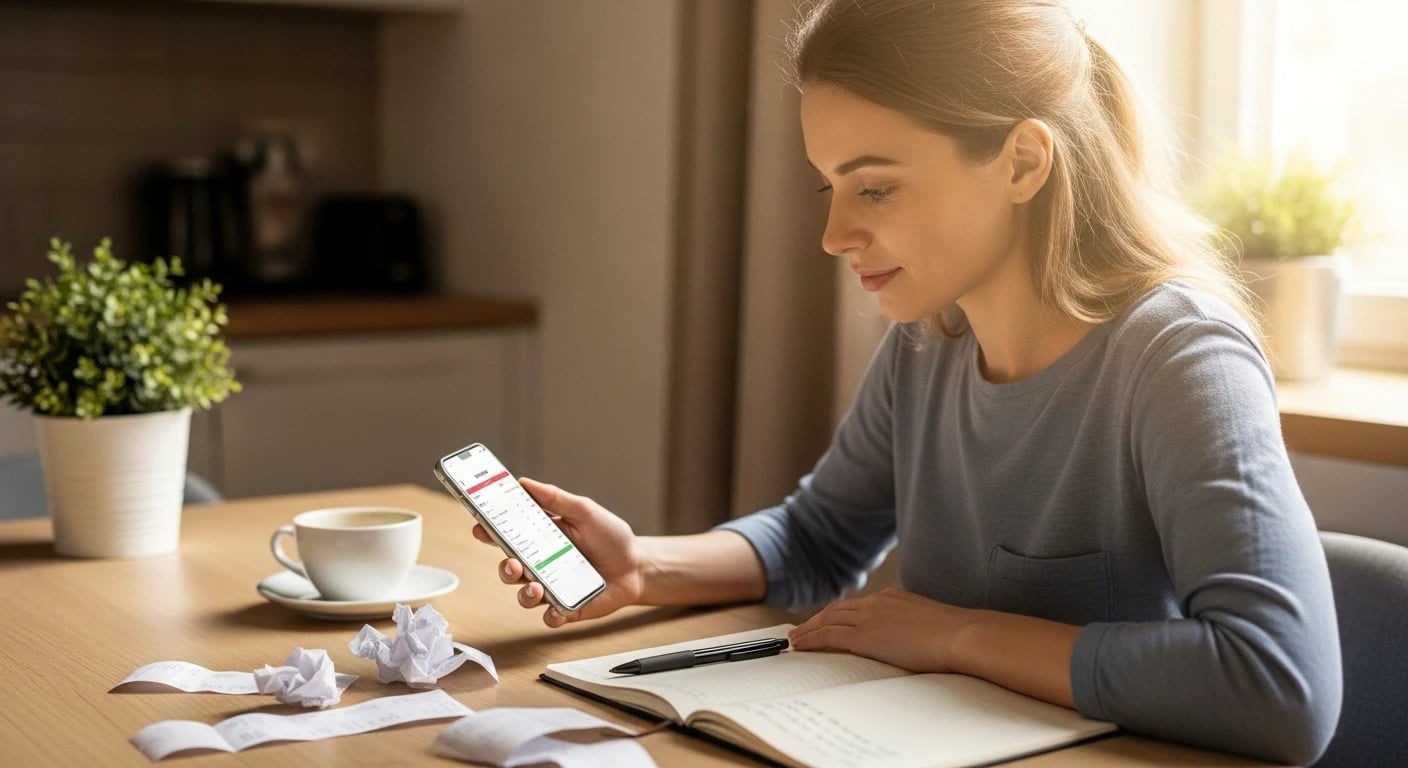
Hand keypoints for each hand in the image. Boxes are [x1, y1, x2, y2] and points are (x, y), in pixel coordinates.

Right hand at [473, 477, 644, 627]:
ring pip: (524, 595)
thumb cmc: (611, 537)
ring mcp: (552, 587)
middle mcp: (541, 564)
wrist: (637, 566)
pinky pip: (550, 616)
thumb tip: (524, 482)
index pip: (507, 535)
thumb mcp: (585, 511)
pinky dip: (550, 615)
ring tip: (536, 588)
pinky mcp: (566, 608)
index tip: (479, 526)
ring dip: (525, 594)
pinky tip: (557, 609)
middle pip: (509, 568)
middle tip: (513, 564)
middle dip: (505, 568)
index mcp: (541, 538)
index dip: (489, 531)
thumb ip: (556, 498)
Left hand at [788, 586, 971, 671]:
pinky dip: (811, 639)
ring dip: (808, 629)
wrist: (962, 635)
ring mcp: (870, 616)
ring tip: (794, 638)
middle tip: (801, 629)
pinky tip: (800, 645)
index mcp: (894, 597)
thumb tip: (916, 644)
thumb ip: (916, 629)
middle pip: (837, 609)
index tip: (828, 620)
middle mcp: (878, 601)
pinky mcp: (864, 635)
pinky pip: (829, 635)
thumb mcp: (932, 626)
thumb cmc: (957, 637)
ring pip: (827, 619)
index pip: (858, 605)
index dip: (839, 613)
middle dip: (817, 619)